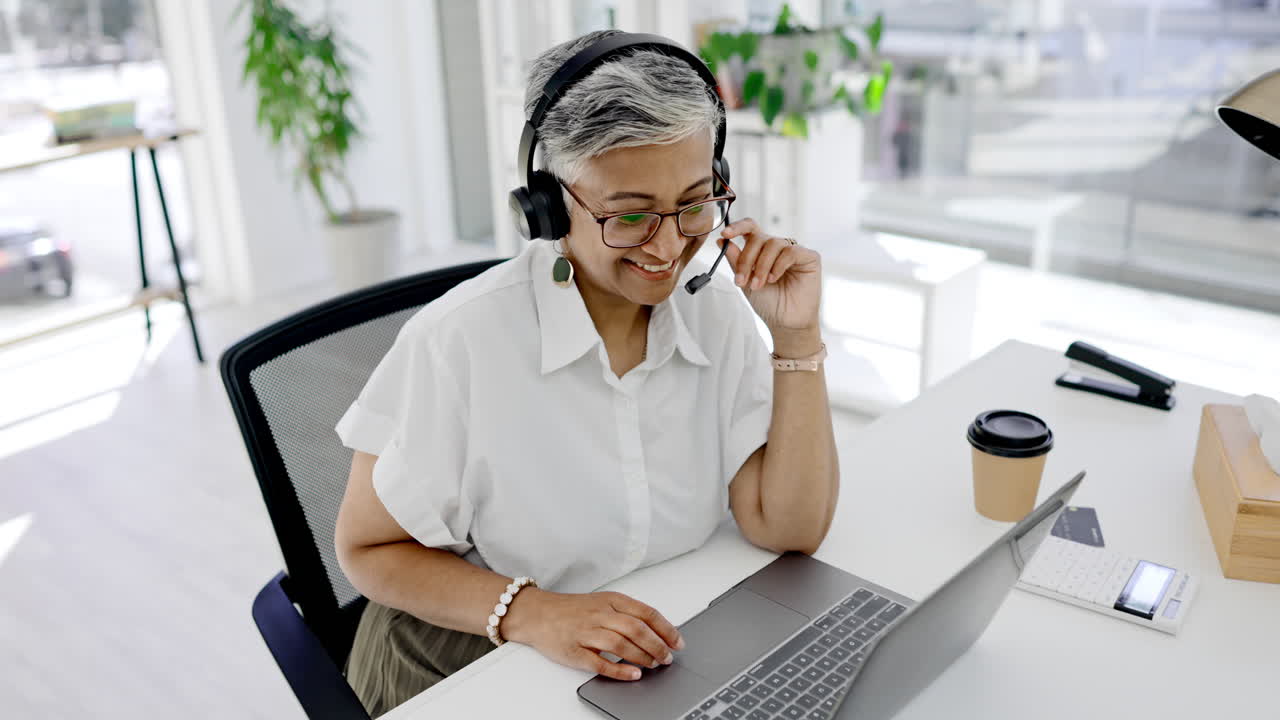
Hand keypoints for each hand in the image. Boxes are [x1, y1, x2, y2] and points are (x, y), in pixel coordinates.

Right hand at [503, 588, 683, 681]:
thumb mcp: (603, 602)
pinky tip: (633, 674)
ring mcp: (586, 632)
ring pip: (621, 644)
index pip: (646, 613)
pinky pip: (600, 662)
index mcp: (611, 600)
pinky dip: (619, 669)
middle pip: (636, 629)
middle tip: (667, 658)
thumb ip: (627, 613)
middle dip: (657, 645)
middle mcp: (600, 614)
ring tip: (654, 665)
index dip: (666, 629)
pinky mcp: (574, 651)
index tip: (678, 642)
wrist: (537, 613)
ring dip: (642, 656)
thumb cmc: (573, 610)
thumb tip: (658, 631)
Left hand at [717, 218, 821, 334]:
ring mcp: (794, 251)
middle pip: (758, 237)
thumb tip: (722, 242)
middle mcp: (777, 247)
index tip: (725, 234)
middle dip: (746, 259)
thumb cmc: (768, 303)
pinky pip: (790, 252)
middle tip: (742, 280)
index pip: (750, 228)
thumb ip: (735, 261)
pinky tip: (773, 278)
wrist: (785, 323)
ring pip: (773, 243)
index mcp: (761, 250)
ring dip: (761, 266)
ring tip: (758, 284)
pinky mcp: (809, 257)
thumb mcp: (745, 281)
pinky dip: (778, 265)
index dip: (737, 227)